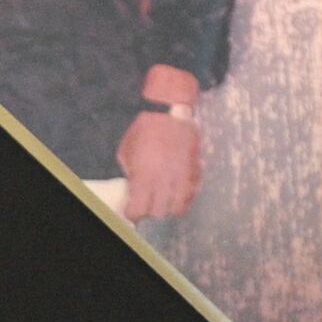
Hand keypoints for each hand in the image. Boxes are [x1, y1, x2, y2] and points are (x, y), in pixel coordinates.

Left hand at [117, 66, 205, 220]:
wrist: (168, 109)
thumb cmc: (143, 128)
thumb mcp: (126, 152)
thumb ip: (132, 174)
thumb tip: (136, 189)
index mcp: (143, 176)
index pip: (139, 210)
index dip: (134, 212)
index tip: (133, 209)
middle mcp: (164, 180)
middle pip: (159, 212)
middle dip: (152, 210)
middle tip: (148, 202)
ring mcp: (181, 176)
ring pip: (178, 207)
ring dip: (170, 206)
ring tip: (165, 199)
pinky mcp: (194, 170)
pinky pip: (192, 193)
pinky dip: (185, 196)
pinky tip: (178, 189)